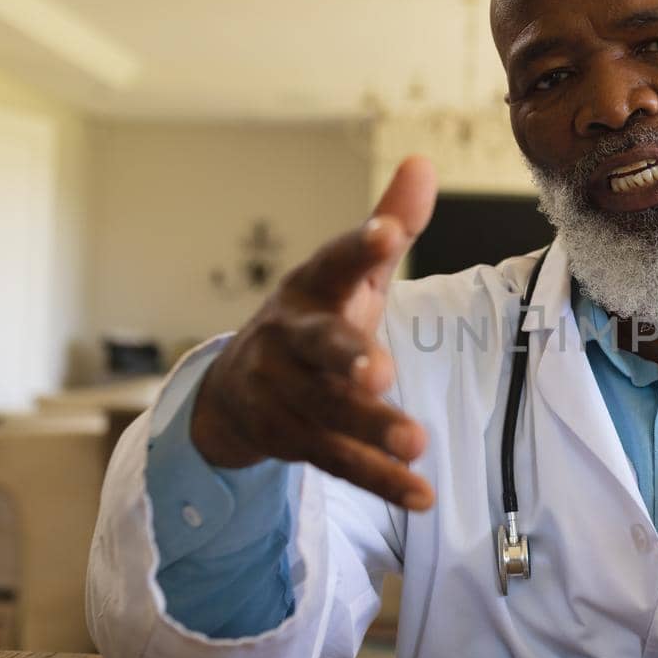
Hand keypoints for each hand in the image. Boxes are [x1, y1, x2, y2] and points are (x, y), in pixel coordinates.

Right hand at [189, 157, 438, 509]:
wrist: (234, 392)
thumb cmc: (314, 321)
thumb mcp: (350, 276)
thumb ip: (389, 223)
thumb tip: (423, 162)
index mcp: (309, 291)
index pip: (334, 263)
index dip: (359, 248)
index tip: (388, 234)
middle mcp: (288, 340)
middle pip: (318, 348)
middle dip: (346, 358)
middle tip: (379, 369)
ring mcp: (282, 394)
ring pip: (327, 413)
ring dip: (370, 428)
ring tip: (416, 443)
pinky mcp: (288, 441)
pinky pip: (336, 462)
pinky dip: (379, 480)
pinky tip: (421, 495)